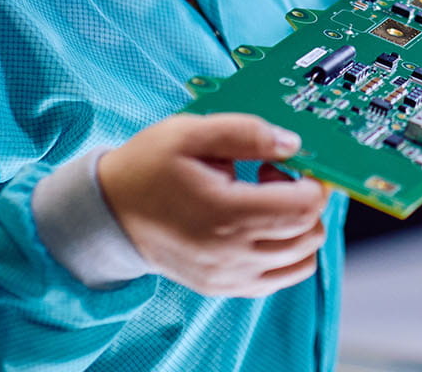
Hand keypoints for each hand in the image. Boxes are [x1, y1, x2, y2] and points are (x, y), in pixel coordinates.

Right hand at [97, 113, 328, 297]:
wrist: (110, 212)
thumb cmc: (149, 168)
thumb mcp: (190, 133)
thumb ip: (246, 132)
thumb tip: (292, 144)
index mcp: (225, 214)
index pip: (304, 209)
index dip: (311, 181)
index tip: (288, 163)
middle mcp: (231, 255)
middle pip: (309, 234)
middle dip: (304, 200)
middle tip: (270, 176)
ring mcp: (230, 277)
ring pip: (303, 261)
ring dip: (299, 229)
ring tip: (265, 203)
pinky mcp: (225, 288)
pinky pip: (281, 279)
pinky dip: (286, 253)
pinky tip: (259, 226)